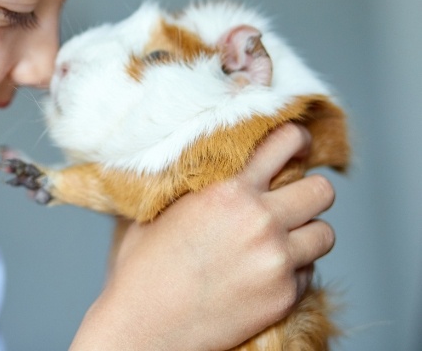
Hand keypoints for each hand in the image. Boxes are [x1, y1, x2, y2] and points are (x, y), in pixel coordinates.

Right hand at [71, 124, 335, 350]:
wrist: (146, 327)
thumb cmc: (142, 268)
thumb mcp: (159, 209)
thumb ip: (190, 183)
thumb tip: (197, 161)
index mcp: (229, 191)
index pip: (286, 144)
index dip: (296, 140)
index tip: (295, 146)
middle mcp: (261, 222)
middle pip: (322, 191)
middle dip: (308, 193)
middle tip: (290, 200)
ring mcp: (277, 262)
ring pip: (325, 234)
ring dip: (306, 233)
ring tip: (280, 239)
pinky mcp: (284, 297)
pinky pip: (309, 272)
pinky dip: (293, 270)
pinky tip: (263, 273)